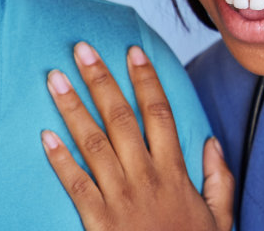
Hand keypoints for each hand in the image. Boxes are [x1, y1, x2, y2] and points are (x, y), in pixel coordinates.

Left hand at [41, 42, 234, 230]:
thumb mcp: (219, 218)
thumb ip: (218, 179)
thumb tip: (210, 142)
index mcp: (175, 174)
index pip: (159, 114)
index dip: (145, 80)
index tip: (132, 52)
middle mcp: (146, 179)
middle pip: (120, 118)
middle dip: (100, 80)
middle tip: (81, 49)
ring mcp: (120, 199)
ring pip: (92, 143)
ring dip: (72, 107)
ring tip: (54, 78)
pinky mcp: (98, 221)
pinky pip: (75, 184)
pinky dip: (59, 159)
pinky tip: (44, 135)